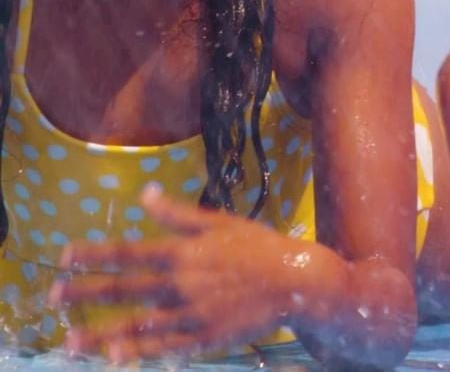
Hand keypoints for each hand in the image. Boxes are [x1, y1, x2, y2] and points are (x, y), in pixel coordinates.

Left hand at [49, 184, 299, 361]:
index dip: (94, 253)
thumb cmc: (259, 247)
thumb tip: (145, 194)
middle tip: (53, 295)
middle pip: (123, 289)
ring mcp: (190, 314)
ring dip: (100, 333)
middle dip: (85, 292)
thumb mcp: (220, 222)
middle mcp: (180, 284)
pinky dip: (137, 354)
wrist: (296, 281)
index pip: (128, 252)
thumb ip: (179, 213)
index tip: (64, 254)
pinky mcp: (203, 338)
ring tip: (70, 340)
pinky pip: (163, 348)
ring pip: (136, 325)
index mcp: (183, 252)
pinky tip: (113, 358)